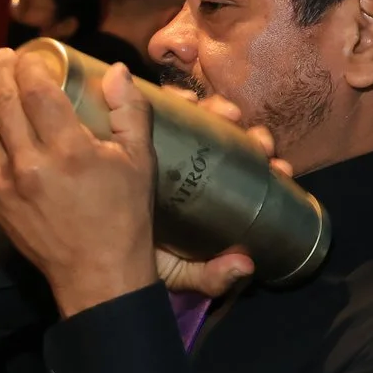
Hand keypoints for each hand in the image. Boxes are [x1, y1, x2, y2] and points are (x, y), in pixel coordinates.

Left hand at [0, 48, 157, 317]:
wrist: (99, 277)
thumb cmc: (125, 218)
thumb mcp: (140, 162)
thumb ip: (129, 111)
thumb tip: (115, 71)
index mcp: (68, 151)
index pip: (35, 90)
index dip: (30, 65)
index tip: (33, 54)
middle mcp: (30, 166)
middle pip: (1, 103)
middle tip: (3, 58)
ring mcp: (7, 188)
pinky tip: (0, 135)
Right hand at [152, 94, 292, 298]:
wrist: (93, 248)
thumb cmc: (136, 259)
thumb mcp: (178, 273)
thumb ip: (210, 276)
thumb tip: (245, 265)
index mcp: (207, 195)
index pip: (242, 172)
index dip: (264, 164)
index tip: (280, 168)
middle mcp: (190, 167)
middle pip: (227, 142)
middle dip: (250, 136)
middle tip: (259, 141)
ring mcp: (165, 146)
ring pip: (198, 119)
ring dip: (218, 109)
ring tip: (227, 114)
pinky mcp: (134, 132)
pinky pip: (158, 107)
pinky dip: (173, 96)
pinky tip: (180, 97)